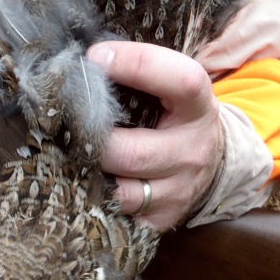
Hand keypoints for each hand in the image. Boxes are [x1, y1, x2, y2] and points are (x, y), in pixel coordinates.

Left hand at [87, 41, 223, 229]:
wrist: (212, 164)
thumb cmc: (175, 117)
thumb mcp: (173, 91)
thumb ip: (139, 75)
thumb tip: (80, 59)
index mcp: (198, 107)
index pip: (180, 81)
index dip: (137, 65)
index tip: (95, 58)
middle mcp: (192, 152)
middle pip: (132, 153)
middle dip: (92, 140)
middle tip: (68, 124)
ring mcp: (178, 191)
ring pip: (119, 193)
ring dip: (89, 176)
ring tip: (73, 158)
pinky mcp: (162, 220)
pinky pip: (118, 216)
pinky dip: (96, 201)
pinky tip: (88, 185)